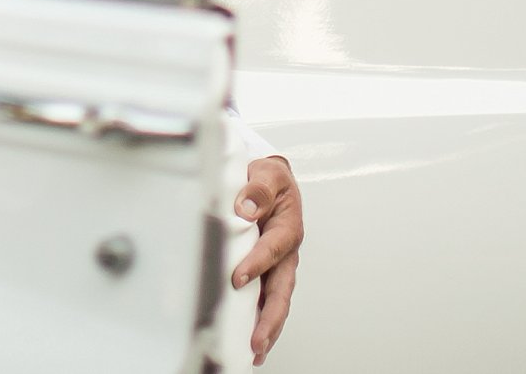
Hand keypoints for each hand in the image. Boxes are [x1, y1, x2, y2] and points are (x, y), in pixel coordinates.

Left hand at [232, 155, 302, 364]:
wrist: (270, 180)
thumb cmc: (270, 179)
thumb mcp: (268, 174)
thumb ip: (259, 188)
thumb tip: (246, 208)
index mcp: (287, 228)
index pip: (272, 249)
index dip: (257, 264)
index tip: (238, 278)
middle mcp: (286, 253)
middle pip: (282, 290)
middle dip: (270, 317)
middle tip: (257, 339)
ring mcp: (278, 266)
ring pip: (276, 301)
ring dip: (267, 327)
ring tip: (256, 351)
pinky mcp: (267, 272)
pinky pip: (265, 299)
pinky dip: (260, 321)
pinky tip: (250, 341)